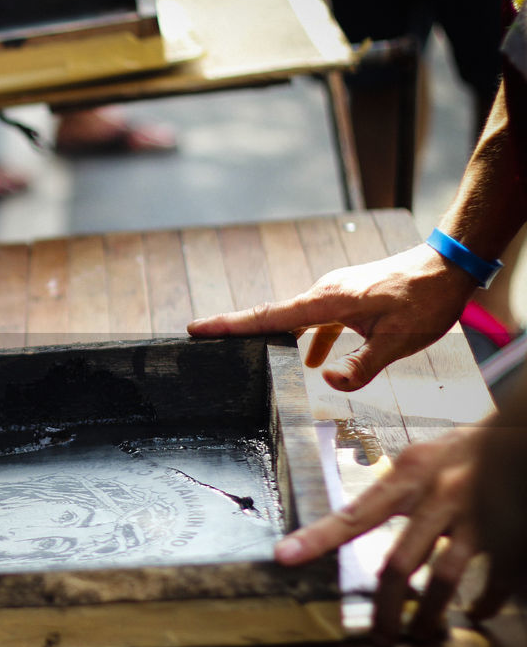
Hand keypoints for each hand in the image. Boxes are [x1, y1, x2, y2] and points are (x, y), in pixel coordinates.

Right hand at [187, 245, 474, 390]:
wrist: (449, 264)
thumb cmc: (426, 300)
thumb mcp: (398, 342)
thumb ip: (361, 367)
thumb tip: (326, 381)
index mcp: (327, 302)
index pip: (268, 317)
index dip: (230, 325)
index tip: (196, 328)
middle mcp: (323, 292)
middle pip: (272, 316)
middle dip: (240, 331)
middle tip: (205, 342)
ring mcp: (334, 292)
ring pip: (296, 319)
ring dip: (278, 339)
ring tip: (258, 359)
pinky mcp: (347, 295)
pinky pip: (317, 319)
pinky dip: (309, 338)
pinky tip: (317, 360)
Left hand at [273, 415, 526, 643]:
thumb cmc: (470, 447)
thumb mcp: (424, 455)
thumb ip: (394, 488)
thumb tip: (353, 517)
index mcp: (410, 475)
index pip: (355, 513)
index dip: (318, 538)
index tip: (283, 557)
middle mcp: (439, 497)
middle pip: (398, 564)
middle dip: (384, 608)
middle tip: (377, 636)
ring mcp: (477, 519)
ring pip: (443, 580)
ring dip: (428, 615)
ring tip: (419, 635)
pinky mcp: (511, 537)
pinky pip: (495, 582)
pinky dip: (485, 603)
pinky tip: (476, 613)